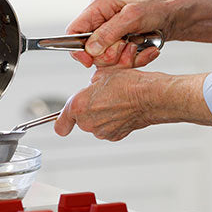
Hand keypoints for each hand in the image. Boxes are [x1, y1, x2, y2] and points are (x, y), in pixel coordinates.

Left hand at [55, 43, 211, 139]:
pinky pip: (108, 129)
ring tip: (115, 102)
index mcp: (78, 106)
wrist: (151, 96)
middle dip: (89, 109)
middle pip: (81, 119)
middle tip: (103, 98)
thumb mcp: (103, 74)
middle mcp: (87, 122)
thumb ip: (90, 85)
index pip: (60, 124)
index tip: (62, 122)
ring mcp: (102, 131)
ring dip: (102, 115)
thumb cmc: (130, 84)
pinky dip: (113, 122)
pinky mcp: (115, 136)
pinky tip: (122, 110)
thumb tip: (91, 87)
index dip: (61, 122)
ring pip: (95, 124)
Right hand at [67, 0, 211, 67]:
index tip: (89, 61)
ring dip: (123, 58)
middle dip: (109, 54)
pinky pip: (118, 63)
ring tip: (137, 47)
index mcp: (98, 7)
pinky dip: (133, 60)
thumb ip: (109, 31)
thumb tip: (90, 48)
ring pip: (104, 60)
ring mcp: (109, 35)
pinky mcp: (118, 46)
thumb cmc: (156, 10)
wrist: (174, 18)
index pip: (74, 31)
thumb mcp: (133, 17)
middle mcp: (100, 21)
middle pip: (89, 51)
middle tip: (126, 46)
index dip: (78, 49)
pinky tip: (145, 51)